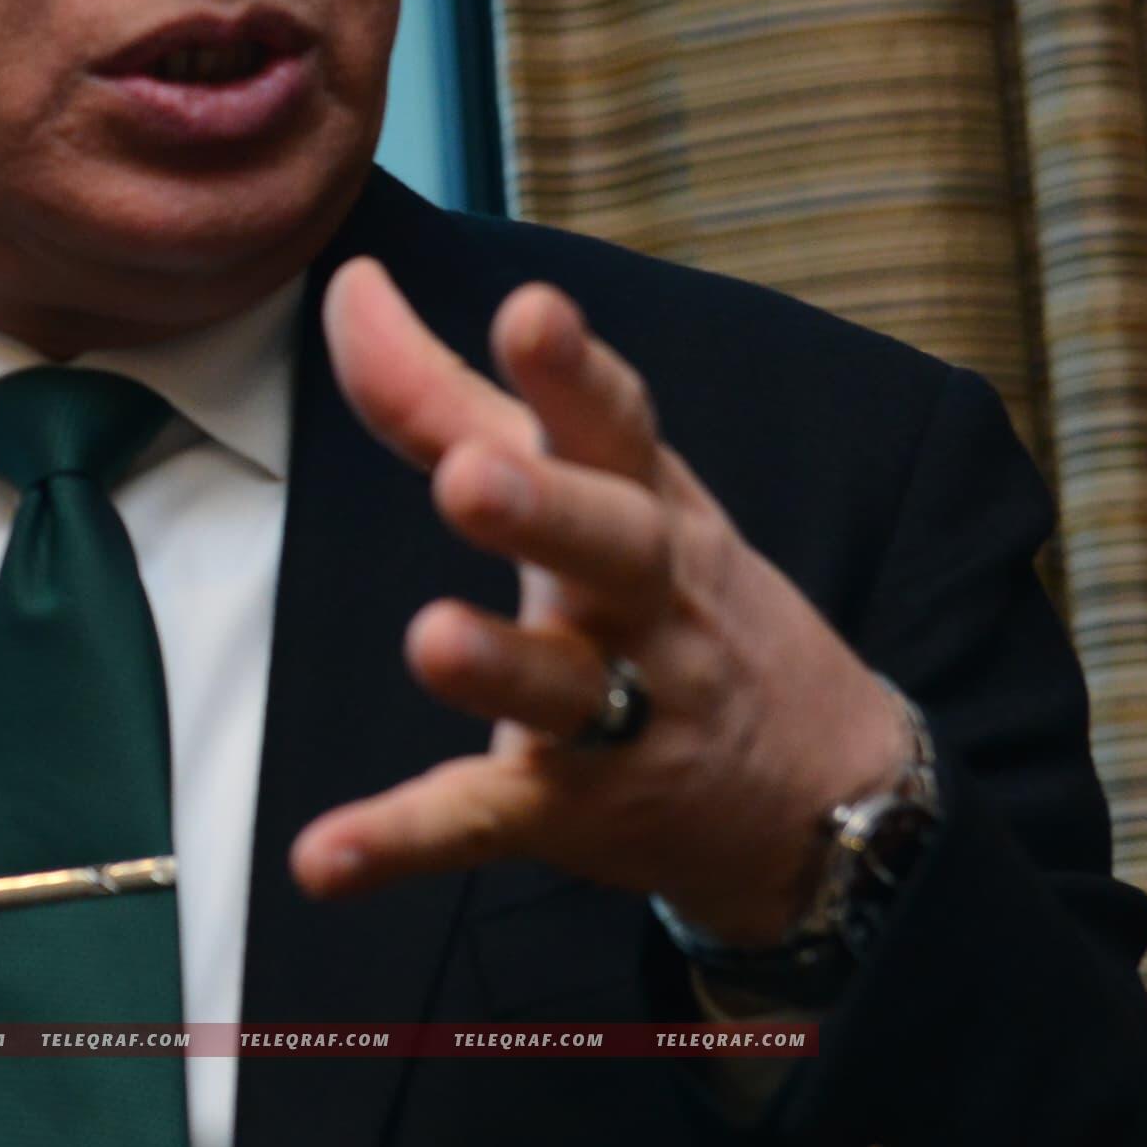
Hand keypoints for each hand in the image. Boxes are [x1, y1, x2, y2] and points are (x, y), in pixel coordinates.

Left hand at [288, 261, 912, 943]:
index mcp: (646, 504)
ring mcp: (622, 715)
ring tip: (433, 640)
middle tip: (471, 477)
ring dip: (498, 668)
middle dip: (546, 510)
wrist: (823, 793)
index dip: (574, 370)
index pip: (616, 425)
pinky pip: (484, 824)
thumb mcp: (593, 488)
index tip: (532, 310)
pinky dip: (403, 844)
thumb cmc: (671, 598)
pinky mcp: (575, 812)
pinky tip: (323, 860)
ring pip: (561, 690)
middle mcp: (644, 602)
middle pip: (608, 546)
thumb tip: (348, 286)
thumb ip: (450, 391)